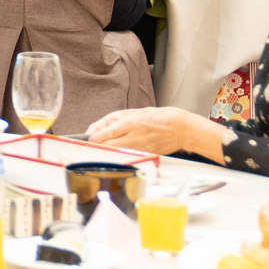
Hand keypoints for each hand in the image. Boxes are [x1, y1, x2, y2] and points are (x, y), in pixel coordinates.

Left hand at [87, 105, 226, 159]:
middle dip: (98, 145)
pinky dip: (122, 154)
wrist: (180, 128)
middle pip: (109, 145)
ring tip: (103, 147)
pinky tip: (119, 151)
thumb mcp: (134, 112)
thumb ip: (116, 120)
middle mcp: (134, 136)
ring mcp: (140, 147)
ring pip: (117, 152)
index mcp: (130, 122)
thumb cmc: (158, 117)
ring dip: (108, 150)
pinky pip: (129, 155)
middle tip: (92, 144)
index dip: (94, 137)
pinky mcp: (145, 154)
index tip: (88, 138)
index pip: (106, 133)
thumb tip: (100, 127)